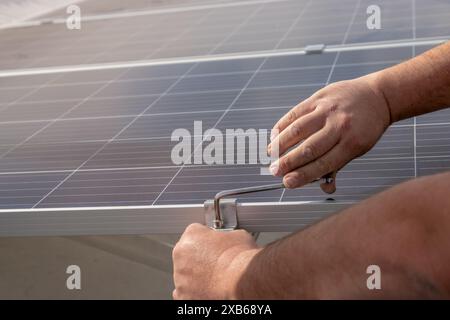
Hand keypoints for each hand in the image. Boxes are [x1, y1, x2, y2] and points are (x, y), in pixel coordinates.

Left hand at [172, 223, 259, 299]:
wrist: (242, 283)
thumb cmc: (240, 261)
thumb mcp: (238, 236)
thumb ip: (226, 236)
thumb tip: (230, 240)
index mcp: (191, 237)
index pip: (195, 233)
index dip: (208, 239)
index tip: (215, 245)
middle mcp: (181, 258)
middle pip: (188, 255)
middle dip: (200, 258)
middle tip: (217, 263)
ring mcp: (181, 279)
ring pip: (187, 275)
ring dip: (197, 276)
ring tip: (217, 278)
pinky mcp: (184, 297)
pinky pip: (186, 293)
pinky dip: (196, 292)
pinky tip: (211, 290)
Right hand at [268, 76, 390, 191]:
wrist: (378, 95)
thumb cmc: (366, 126)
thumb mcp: (359, 149)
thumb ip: (338, 166)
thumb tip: (326, 187)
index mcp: (352, 143)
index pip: (323, 164)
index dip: (303, 175)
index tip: (287, 182)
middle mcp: (339, 126)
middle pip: (309, 148)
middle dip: (288, 162)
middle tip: (274, 171)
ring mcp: (328, 110)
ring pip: (298, 129)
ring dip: (281, 144)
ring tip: (271, 154)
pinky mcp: (319, 98)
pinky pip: (295, 113)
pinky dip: (282, 126)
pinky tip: (275, 136)